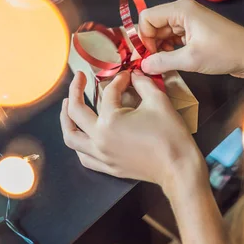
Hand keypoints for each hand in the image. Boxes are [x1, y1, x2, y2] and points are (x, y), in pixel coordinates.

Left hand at [60, 71, 205, 187]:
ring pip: (71, 137)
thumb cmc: (170, 135)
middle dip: (76, 91)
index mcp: (110, 120)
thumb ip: (142, 83)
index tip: (126, 76)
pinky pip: (83, 156)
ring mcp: (101, 155)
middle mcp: (99, 138)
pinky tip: (81, 135)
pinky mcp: (107, 167)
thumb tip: (134, 75)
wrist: (178, 167)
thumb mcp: (158, 101)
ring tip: (67, 106)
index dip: (118, 80)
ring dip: (65, 120)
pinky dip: (78, 144)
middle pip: (76, 112)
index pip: (108, 93)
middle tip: (79, 79)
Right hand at [139, 0, 243, 78]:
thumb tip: (143, 65)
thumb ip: (163, 61)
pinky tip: (172, 61)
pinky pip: (172, 37)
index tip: (147, 55)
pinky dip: (169, 49)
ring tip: (163, 64)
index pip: (147, 17)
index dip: (143, 36)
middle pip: (153, 24)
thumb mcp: (191, 59)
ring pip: (162, 32)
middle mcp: (183, 11)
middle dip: (150, 43)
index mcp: (181, 10)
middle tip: (152, 63)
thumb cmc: (228, 52)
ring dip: (159, 48)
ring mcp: (189, 20)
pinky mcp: (194, 31)